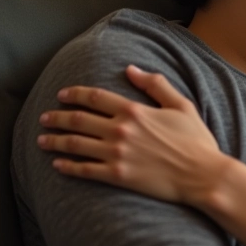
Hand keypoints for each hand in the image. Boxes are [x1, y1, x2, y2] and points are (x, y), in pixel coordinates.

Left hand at [37, 65, 227, 207]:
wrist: (203, 175)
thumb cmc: (196, 141)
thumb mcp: (181, 105)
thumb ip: (155, 85)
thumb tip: (131, 69)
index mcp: (134, 111)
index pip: (95, 98)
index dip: (75, 94)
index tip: (62, 95)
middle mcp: (121, 130)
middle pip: (78, 120)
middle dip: (57, 117)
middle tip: (44, 117)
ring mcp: (117, 154)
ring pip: (75, 144)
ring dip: (55, 141)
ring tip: (42, 140)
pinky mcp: (117, 176)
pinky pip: (85, 170)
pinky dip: (68, 167)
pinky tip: (57, 165)